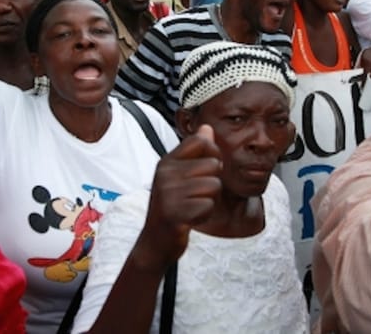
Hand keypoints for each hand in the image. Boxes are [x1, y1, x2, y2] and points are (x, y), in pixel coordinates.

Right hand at [143, 125, 221, 266]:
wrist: (156, 241)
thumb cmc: (172, 206)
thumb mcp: (179, 175)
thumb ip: (194, 152)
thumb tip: (207, 128)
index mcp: (167, 162)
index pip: (201, 141)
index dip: (212, 153)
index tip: (205, 168)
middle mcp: (165, 174)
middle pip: (213, 165)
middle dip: (213, 182)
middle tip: (195, 195)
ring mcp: (168, 194)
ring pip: (214, 186)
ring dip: (209, 200)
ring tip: (192, 206)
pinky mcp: (175, 214)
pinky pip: (208, 206)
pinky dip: (204, 215)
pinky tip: (190, 219)